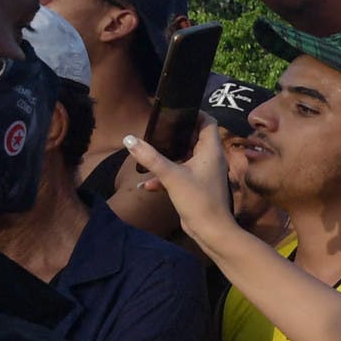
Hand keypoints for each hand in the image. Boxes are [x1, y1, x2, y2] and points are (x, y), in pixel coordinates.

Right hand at [123, 122, 237, 245]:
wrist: (210, 231)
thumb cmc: (197, 199)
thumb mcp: (171, 176)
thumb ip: (150, 157)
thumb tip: (129, 139)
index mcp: (211, 150)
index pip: (208, 122)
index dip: (195, 113)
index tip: (176, 109)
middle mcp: (211, 159)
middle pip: (195, 137)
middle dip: (177, 133)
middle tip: (158, 127)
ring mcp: (204, 173)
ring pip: (186, 157)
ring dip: (169, 155)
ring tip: (150, 149)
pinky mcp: (197, 187)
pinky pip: (180, 175)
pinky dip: (166, 176)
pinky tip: (147, 184)